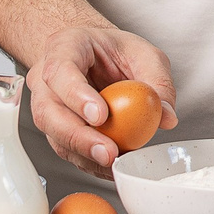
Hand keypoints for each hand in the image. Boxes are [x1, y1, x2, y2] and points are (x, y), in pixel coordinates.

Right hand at [25, 22, 177, 178]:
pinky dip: (88, 161)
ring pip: (53, 134)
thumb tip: (166, 116)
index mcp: (64, 47)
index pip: (61, 71)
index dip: (76, 95)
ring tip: (114, 163)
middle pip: (48, 111)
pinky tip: (110, 166)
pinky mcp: (55, 128)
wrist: (91, 54)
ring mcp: (46, 104)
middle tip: (109, 152)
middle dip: (78, 136)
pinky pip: (66, 149)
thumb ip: (157, 80)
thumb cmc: (112, 50)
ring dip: (83, 154)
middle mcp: (47, 78)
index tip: (100, 116)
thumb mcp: (143, 53)